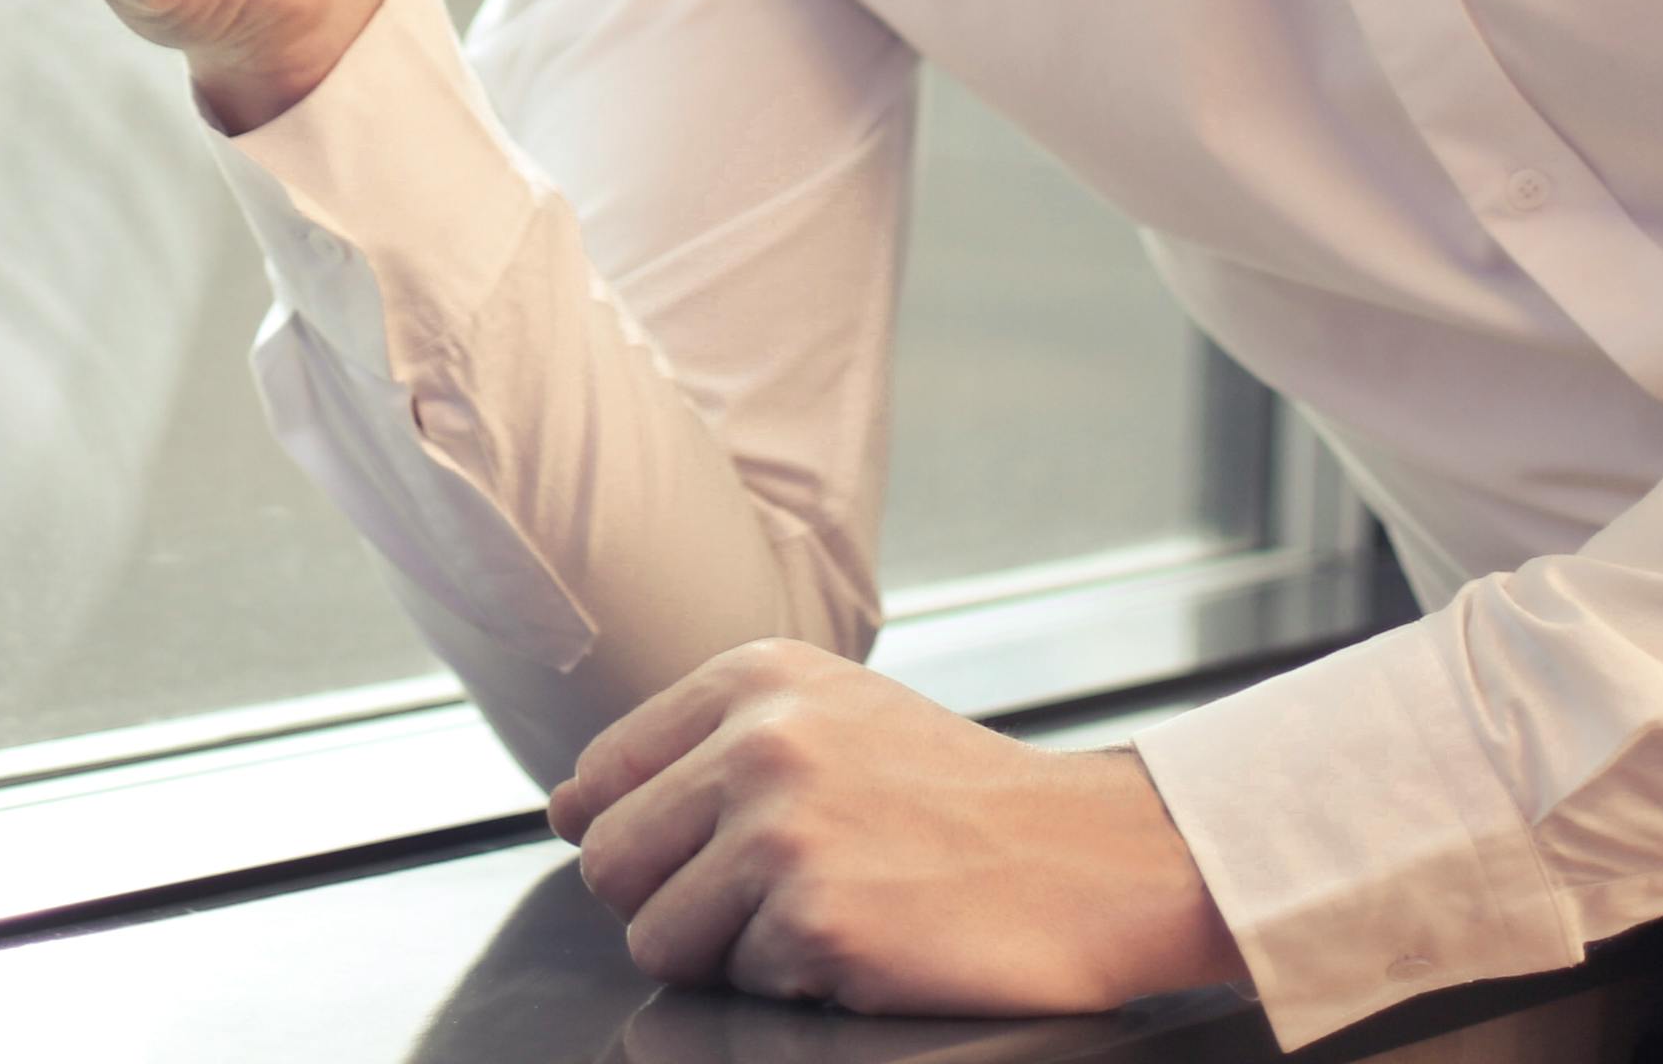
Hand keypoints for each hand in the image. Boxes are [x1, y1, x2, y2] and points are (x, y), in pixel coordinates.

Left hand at [552, 643, 1239, 1017]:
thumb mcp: (831, 715)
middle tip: (762, 901)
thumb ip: (702, 747)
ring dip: (728, 952)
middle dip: (670, 902)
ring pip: (657, 939)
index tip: (689, 853)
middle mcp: (758, 742)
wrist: (1091, 858)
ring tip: (818, 917)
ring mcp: (785, 834)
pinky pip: (742, 985)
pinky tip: (867, 940)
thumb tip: (571, 810)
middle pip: (611, 864)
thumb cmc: (958, 797)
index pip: (601, 774)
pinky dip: (797, 983)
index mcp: (752, 678)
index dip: (631, 834)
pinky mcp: (818, 925)